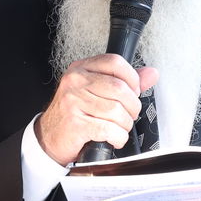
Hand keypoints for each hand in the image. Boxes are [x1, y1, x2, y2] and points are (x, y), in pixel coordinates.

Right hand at [36, 55, 156, 164]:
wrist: (49, 137)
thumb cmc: (74, 113)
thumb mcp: (95, 91)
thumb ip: (124, 81)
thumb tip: (151, 74)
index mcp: (81, 68)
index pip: (115, 62)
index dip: (132, 78)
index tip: (133, 92)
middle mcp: (75, 81)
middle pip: (119, 88)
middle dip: (132, 107)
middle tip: (128, 115)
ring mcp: (73, 102)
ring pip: (116, 111)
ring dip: (124, 125)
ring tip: (119, 128)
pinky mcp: (75, 123)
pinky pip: (109, 129)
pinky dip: (118, 137)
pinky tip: (113, 138)